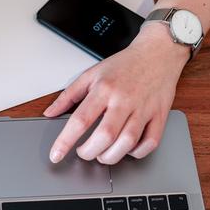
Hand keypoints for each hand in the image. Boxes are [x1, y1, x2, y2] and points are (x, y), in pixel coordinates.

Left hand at [44, 25, 187, 164]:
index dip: (65, 141)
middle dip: (89, 152)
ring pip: (128, 142)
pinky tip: (126, 149)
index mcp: (104, 89)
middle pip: (105, 136)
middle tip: (83, 152)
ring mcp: (144, 108)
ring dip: (111, 156)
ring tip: (102, 154)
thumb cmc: (124, 65)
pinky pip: (150, 142)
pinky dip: (137, 153)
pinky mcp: (159, 115)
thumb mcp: (91, 74)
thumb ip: (68, 95)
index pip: (80, 120)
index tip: (56, 155)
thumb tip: (49, 113)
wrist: (158, 53)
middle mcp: (124, 100)